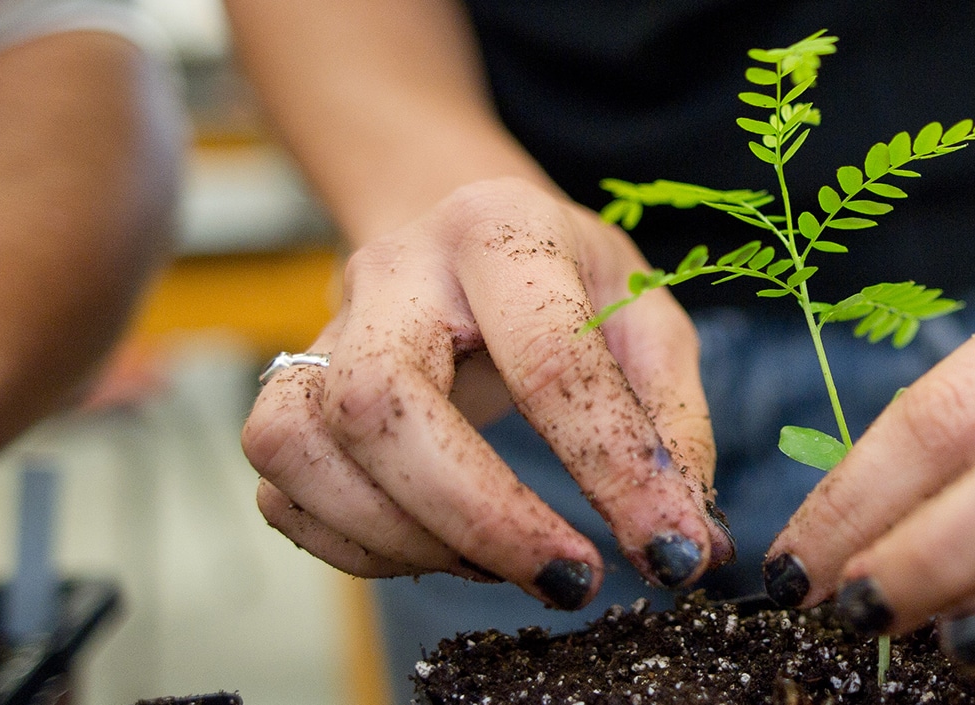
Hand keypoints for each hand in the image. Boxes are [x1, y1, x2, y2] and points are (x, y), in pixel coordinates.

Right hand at [243, 178, 731, 610]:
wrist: (463, 234)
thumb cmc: (566, 283)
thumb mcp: (645, 319)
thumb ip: (672, 424)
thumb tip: (688, 541)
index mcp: (499, 229)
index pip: (548, 360)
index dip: (611, 469)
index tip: (669, 549)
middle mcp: (393, 271)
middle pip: (382, 403)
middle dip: (481, 516)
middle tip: (569, 580)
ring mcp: (324, 329)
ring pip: (305, 448)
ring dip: (409, 538)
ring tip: (503, 563)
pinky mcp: (286, 389)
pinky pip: (286, 491)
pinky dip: (359, 546)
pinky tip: (440, 548)